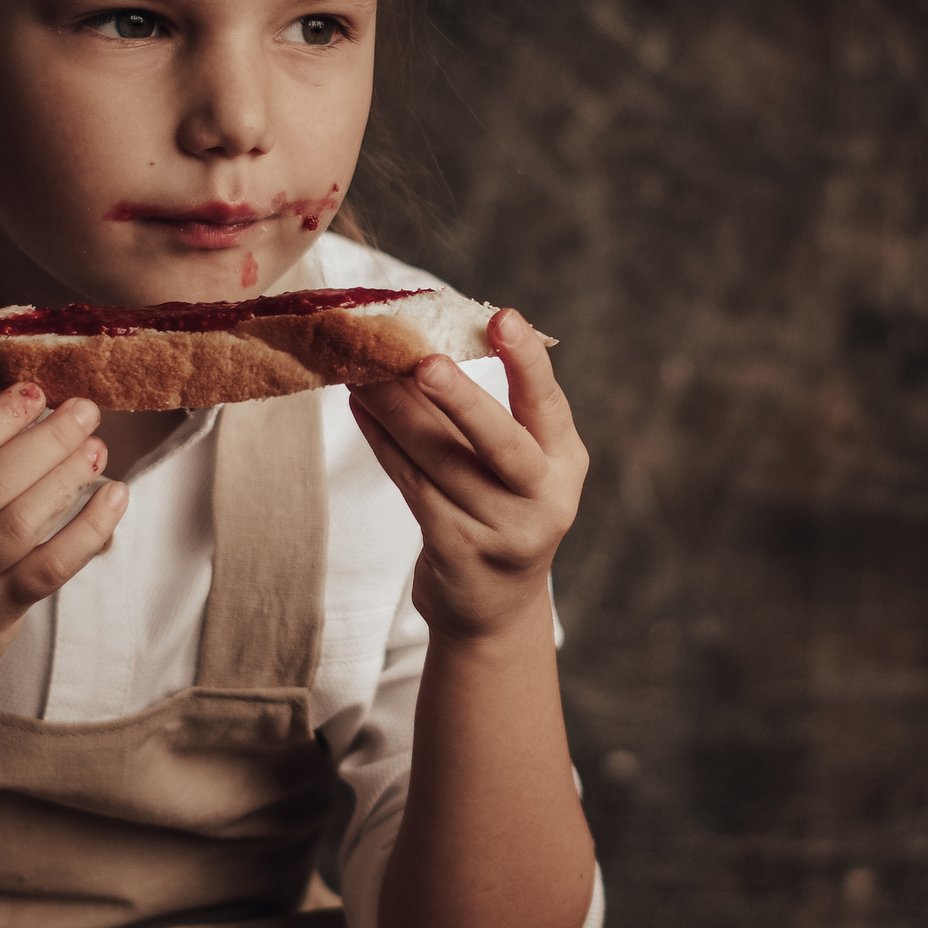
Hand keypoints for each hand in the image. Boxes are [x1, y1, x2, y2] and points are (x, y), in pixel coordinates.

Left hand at [349, 311, 588, 640]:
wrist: (493, 609)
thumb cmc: (502, 511)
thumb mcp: (519, 467)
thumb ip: (486, 417)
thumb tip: (420, 344)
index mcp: (564, 462)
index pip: (548, 405)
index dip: (527, 361)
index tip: (503, 318)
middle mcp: (541, 497)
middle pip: (501, 443)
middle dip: (462, 399)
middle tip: (424, 363)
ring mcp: (500, 530)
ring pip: (439, 460)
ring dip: (396, 409)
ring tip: (362, 367)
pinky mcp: (456, 550)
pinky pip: (411, 484)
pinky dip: (384, 441)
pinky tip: (362, 408)